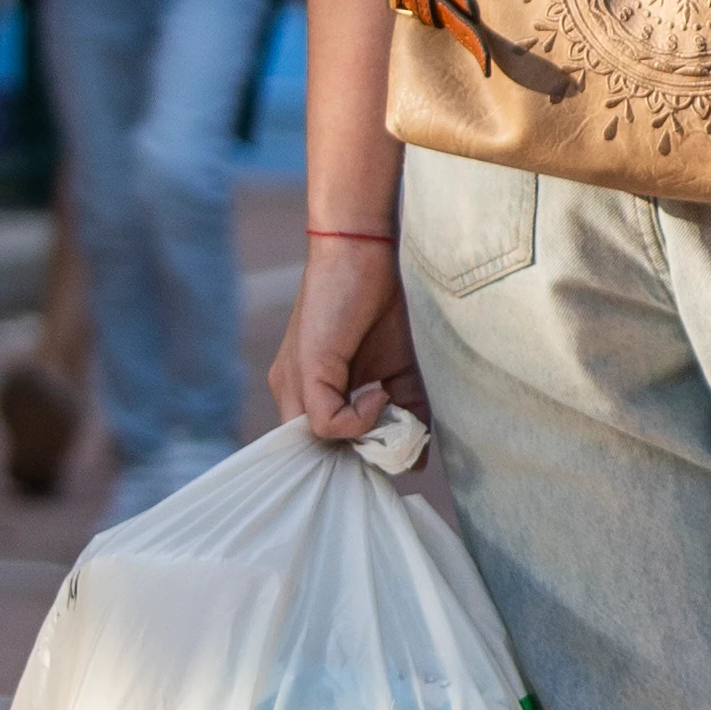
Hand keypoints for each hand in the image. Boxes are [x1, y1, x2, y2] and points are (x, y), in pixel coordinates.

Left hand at [273, 231, 418, 439]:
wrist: (363, 250)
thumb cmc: (382, 303)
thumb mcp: (398, 370)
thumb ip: (403, 410)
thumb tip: (418, 458)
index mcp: (310, 389)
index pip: (321, 445)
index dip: (356, 455)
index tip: (392, 452)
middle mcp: (292, 390)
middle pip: (317, 452)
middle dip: (358, 459)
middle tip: (396, 449)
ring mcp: (294, 384)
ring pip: (319, 445)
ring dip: (363, 442)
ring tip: (392, 415)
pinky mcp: (306, 373)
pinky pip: (326, 425)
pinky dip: (360, 421)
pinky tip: (381, 394)